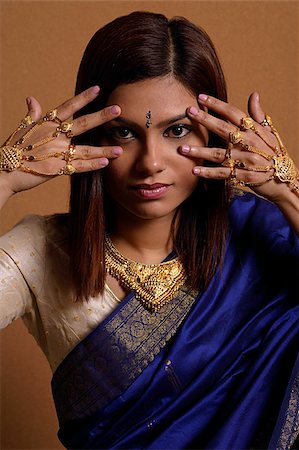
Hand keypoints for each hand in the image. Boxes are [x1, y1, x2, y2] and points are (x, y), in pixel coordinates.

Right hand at [0, 86, 122, 195]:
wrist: (4, 171)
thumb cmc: (13, 149)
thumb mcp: (22, 128)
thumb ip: (32, 114)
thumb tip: (31, 99)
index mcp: (47, 124)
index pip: (68, 107)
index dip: (83, 98)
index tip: (98, 89)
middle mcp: (54, 136)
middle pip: (82, 124)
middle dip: (101, 117)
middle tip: (118, 109)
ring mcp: (57, 153)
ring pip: (85, 149)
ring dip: (103, 149)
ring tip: (119, 149)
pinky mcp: (57, 169)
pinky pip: (78, 167)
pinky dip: (92, 165)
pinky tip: (105, 163)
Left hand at [182, 92, 298, 204]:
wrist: (283, 178)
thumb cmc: (274, 153)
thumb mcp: (270, 132)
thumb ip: (258, 114)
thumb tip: (253, 94)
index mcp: (254, 130)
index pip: (233, 113)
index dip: (217, 104)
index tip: (201, 97)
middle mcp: (249, 143)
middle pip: (223, 129)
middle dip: (205, 120)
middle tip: (188, 112)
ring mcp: (245, 160)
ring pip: (219, 154)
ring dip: (200, 152)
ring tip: (182, 149)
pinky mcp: (242, 176)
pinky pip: (222, 174)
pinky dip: (208, 173)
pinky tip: (194, 171)